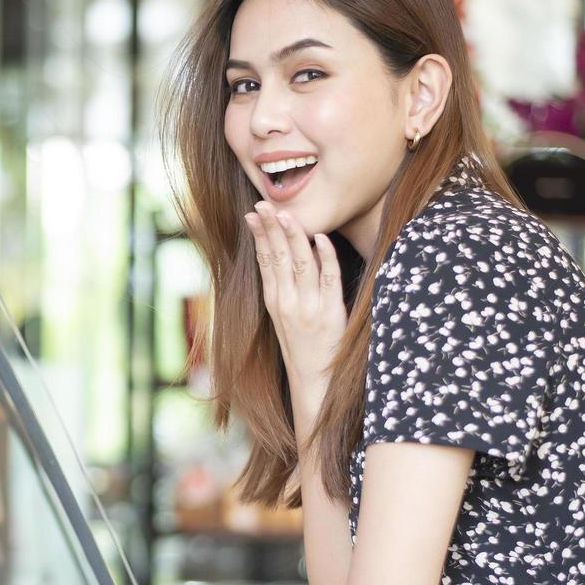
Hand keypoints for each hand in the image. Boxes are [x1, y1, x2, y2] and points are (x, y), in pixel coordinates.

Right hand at [244, 201, 346, 410]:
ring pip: (300, 263)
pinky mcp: (331, 313)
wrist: (315, 382)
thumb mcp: (284, 316)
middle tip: (264, 203)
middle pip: (278, 257)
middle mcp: (287, 302)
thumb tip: (283, 253)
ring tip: (287, 213)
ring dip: (294, 236)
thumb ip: (284, 286)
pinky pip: (329, 280)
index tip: (253, 212)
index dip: (259, 235)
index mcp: (274, 301)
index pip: (264, 260)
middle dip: (271, 227)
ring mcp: (308, 308)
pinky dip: (325, 257)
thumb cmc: (302, 346)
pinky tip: (321, 239)